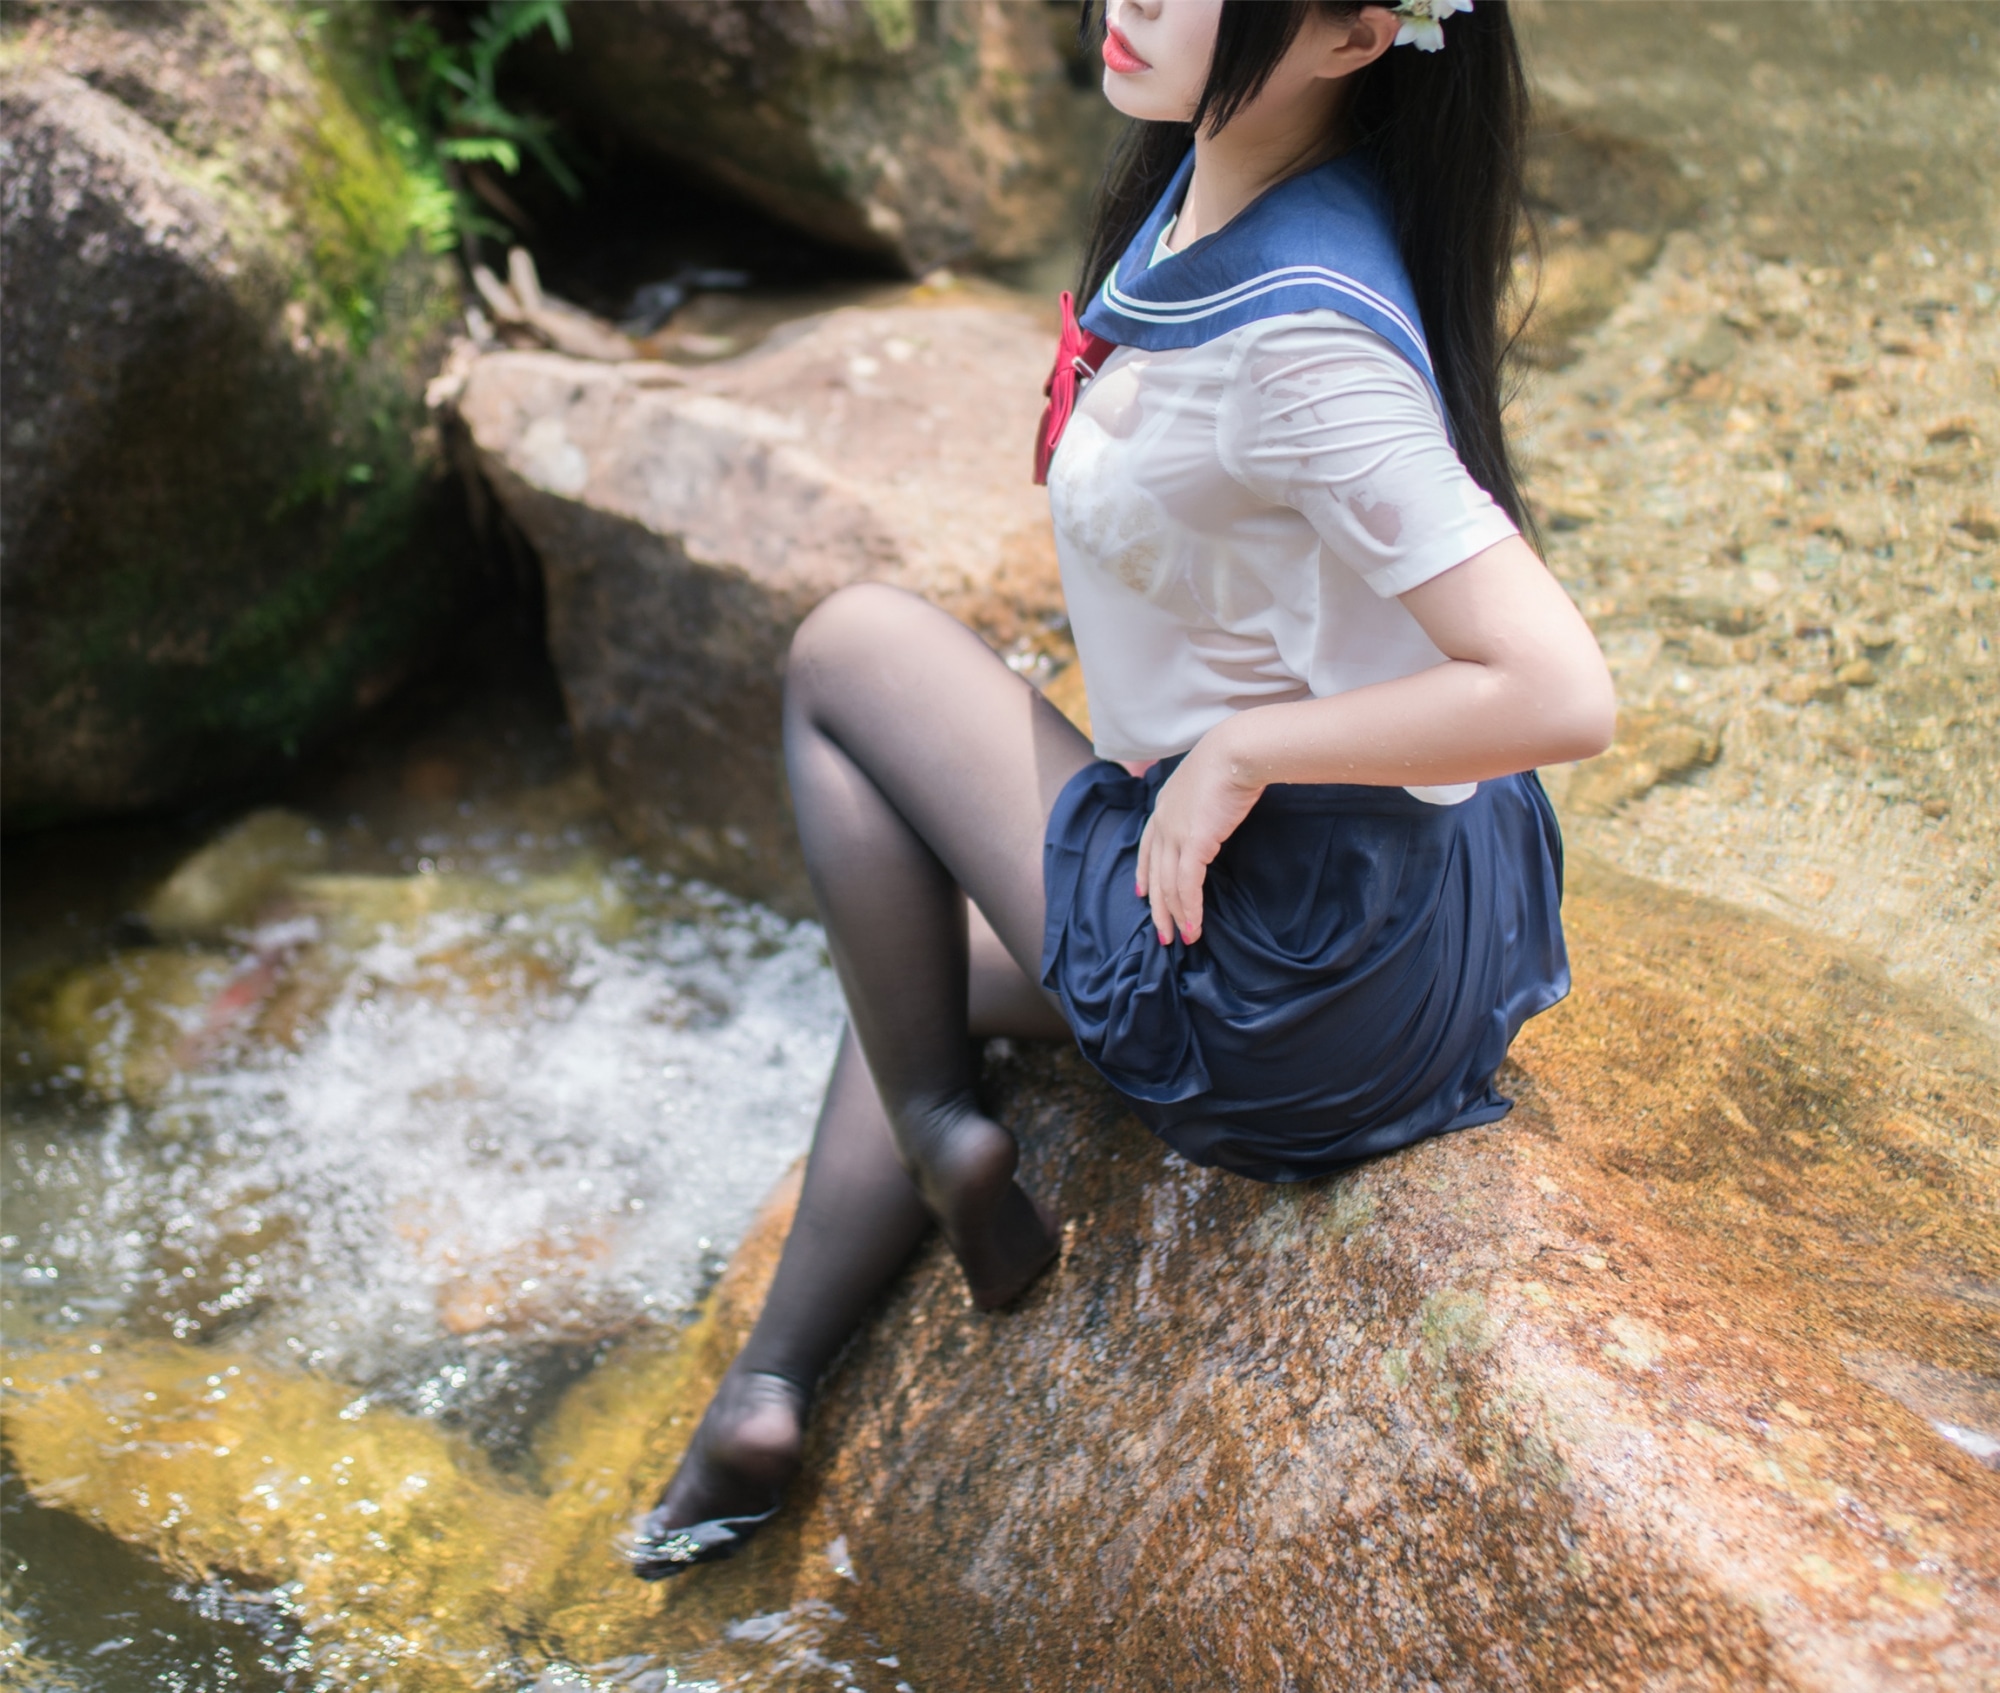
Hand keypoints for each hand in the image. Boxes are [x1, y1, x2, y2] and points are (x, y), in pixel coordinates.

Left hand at [1134, 725, 1263, 947]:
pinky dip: (1191, 909)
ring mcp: (1175, 833)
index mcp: (1164, 805)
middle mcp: (1163, 821)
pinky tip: (1196, 927)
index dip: (1144, 872)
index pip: (1147, 846)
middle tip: (1163, 933)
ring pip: (1168, 885)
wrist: (1238, 751)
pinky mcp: (1193, 843)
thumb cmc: (1232, 760)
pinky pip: (1187, 886)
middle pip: (1154, 874)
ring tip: (1184, 939)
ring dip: (1176, 916)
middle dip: (1158, 908)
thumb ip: (1204, 800)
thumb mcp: (1209, 780)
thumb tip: (1217, 808)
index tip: (1141, 892)